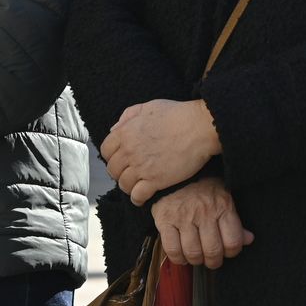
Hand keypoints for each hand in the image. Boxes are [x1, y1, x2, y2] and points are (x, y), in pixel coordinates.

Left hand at [102, 98, 220, 205]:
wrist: (199, 127)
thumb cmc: (177, 114)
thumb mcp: (149, 107)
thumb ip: (128, 116)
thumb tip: (115, 129)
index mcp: (125, 132)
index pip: (106, 151)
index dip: (112, 156)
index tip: (120, 159)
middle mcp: (129, 151)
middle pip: (112, 170)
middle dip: (119, 172)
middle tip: (129, 173)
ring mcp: (141, 167)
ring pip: (123, 184)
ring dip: (128, 186)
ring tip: (136, 185)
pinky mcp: (155, 180)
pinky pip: (137, 196)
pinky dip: (137, 199)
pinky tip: (141, 197)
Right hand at [150, 178, 253, 268]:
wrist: (174, 169)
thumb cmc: (202, 186)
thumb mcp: (224, 197)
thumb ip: (235, 221)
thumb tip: (248, 239)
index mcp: (222, 206)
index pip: (232, 242)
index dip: (231, 252)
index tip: (226, 251)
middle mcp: (203, 212)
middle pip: (212, 251)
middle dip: (213, 261)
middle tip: (211, 258)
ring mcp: (183, 216)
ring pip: (192, 253)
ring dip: (196, 260)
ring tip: (196, 256)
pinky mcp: (164, 219)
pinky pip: (172, 249)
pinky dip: (177, 258)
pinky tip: (181, 255)